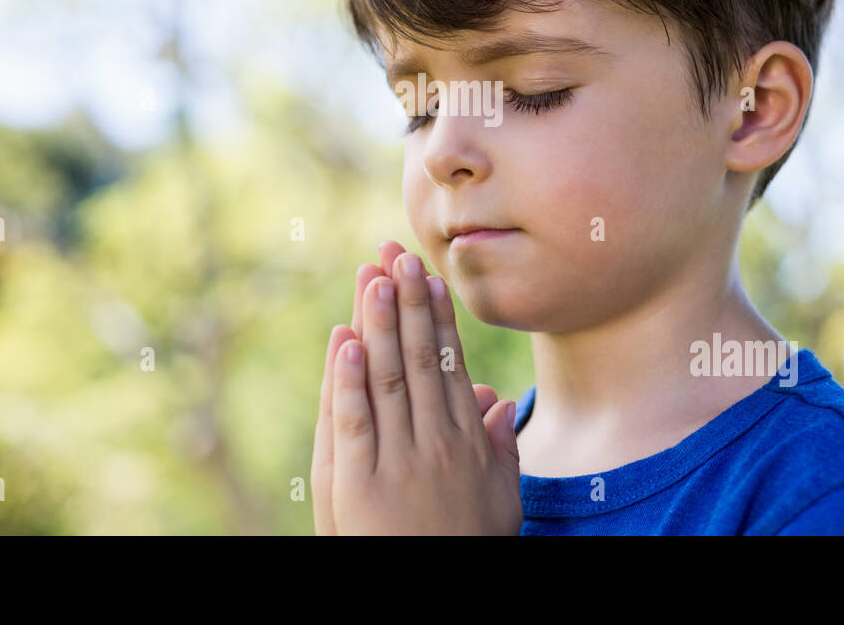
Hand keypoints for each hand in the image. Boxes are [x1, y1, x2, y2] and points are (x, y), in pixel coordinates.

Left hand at [329, 249, 521, 534]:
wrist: (434, 600)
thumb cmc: (466, 549)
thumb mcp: (501, 500)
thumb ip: (501, 448)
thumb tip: (499, 400)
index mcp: (466, 442)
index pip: (448, 364)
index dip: (435, 317)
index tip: (427, 276)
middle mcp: (434, 443)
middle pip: (417, 358)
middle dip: (405, 302)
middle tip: (395, 254)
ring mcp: (396, 461)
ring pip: (386, 379)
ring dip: (376, 325)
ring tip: (371, 277)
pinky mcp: (357, 483)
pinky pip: (352, 422)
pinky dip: (345, 380)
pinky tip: (342, 342)